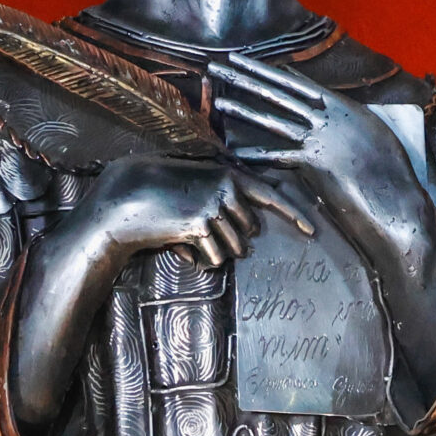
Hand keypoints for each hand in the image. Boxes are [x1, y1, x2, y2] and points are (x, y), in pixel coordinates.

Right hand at [9, 157, 313, 435]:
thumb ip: (224, 201)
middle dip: (226, 241)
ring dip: (209, 253)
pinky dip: (196, 261)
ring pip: (232, 251)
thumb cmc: (158, 196)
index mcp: (230, 174)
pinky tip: (175, 244)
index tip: (313, 230)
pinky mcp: (202, 225)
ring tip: (182, 236)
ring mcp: (216, 205)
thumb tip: (249, 233)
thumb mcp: (195, 189)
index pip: (272, 195)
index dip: (295, 214)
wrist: (122, 202)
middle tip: (193, 230)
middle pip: (248, 234)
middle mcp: (229, 187)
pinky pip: (214, 260)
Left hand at [209, 54, 435, 260]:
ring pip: (273, 119)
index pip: (298, 83)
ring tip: (218, 100)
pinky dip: (256, 155)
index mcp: (344, 105)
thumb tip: (336, 112)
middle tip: (220, 67)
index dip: (269, 71)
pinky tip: (236, 152)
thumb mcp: (375, 132)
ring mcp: (319, 139)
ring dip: (243, 109)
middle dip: (247, 78)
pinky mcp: (314, 163)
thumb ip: (350, 120)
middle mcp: (328, 117)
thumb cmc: (393, 169)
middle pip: (279, 92)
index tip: (248, 61)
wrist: (398, 197)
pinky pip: (278, 156)